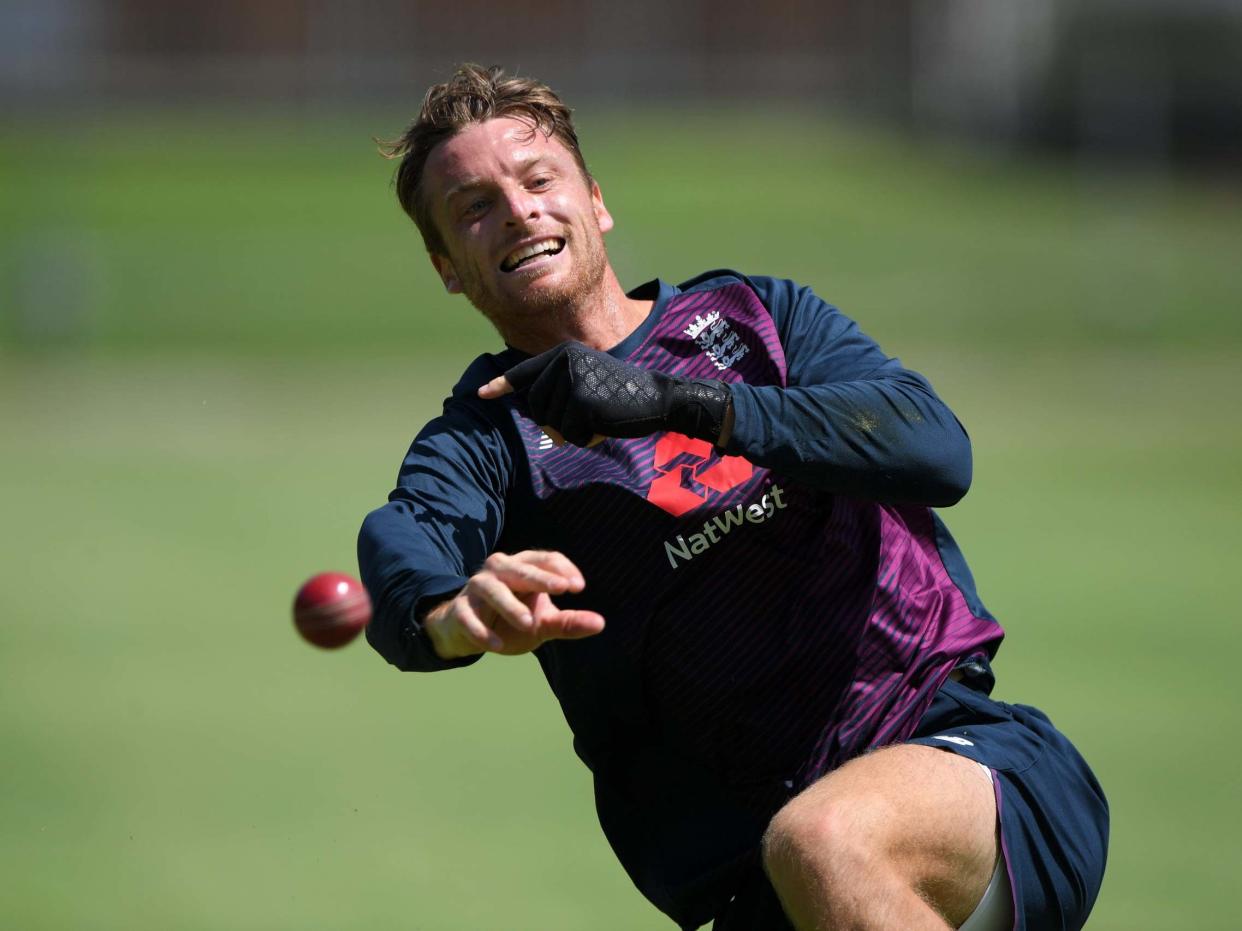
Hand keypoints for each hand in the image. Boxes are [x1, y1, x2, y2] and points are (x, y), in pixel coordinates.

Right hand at [423, 550, 604, 658]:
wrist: (467, 631)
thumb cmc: (511, 620)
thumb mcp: (542, 622)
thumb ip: (568, 622)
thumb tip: (600, 623)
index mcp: (523, 566)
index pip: (546, 558)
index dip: (563, 570)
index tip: (579, 587)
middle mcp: (499, 570)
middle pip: (521, 569)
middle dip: (541, 578)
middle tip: (562, 589)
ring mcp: (476, 587)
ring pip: (493, 590)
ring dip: (510, 607)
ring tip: (528, 624)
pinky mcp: (459, 609)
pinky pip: (469, 617)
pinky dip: (482, 631)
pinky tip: (496, 646)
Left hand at [478, 341, 731, 446]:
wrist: (658, 398)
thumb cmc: (622, 396)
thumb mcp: (587, 382)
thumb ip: (560, 389)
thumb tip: (535, 412)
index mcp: (563, 354)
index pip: (525, 373)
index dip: (502, 386)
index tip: (481, 395)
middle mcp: (563, 361)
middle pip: (535, 406)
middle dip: (555, 421)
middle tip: (585, 417)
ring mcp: (572, 379)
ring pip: (551, 422)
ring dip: (573, 430)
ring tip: (598, 417)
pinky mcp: (581, 400)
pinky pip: (568, 432)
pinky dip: (584, 437)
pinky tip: (603, 425)